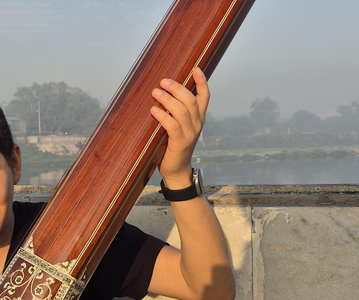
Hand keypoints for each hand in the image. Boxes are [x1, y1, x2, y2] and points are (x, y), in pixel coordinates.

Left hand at [150, 67, 209, 188]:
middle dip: (177, 88)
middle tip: (163, 81)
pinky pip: (172, 126)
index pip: (205, 97)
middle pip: (191, 100)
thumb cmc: (172, 146)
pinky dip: (162, 116)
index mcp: (199, 118)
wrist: (176, 171)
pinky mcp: (181, 143)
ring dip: (167, 99)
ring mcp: (190, 134)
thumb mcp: (176, 127)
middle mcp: (197, 124)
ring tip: (155, 93)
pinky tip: (153, 110)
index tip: (196, 68)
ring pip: (182, 111)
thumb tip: (159, 93)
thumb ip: (173, 112)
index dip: (202, 82)